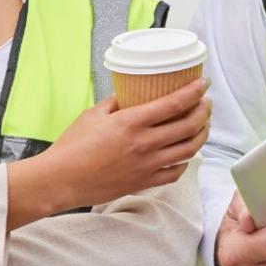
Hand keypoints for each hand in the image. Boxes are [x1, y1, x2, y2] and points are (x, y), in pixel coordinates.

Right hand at [14, 79, 211, 221]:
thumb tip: (129, 94)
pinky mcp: (145, 182)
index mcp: (131, 123)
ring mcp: (147, 165)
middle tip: (206, 103)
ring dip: (201, 135)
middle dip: (204, 112)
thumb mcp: (92, 115)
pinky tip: (185, 154)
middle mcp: (144, 144)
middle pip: (189, 126)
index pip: (174, 104)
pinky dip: (185, 162)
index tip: (204, 84)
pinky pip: (175, 172)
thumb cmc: (72, 147)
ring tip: (202, 125)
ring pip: (189, 150)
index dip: (194, 92)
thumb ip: (115, 103)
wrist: (60, 180)